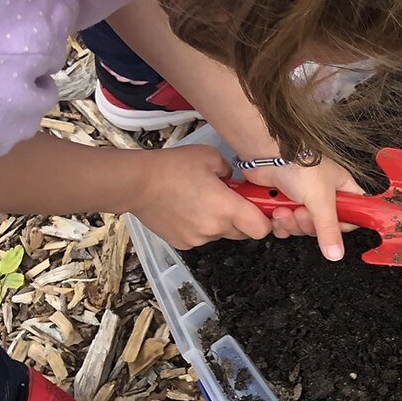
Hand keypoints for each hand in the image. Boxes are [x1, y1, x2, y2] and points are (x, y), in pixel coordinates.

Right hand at [130, 145, 273, 249]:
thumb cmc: (172, 167)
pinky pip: (200, 237)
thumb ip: (231, 170)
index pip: (262, 229)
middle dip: (241, 219)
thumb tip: (233, 179)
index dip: (265, 220)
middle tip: (228, 199)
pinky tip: (186, 209)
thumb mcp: (210, 157)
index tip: (261, 209)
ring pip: (220, 234)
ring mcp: (197, 239)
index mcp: (227, 209)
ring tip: (200, 200)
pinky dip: (199, 226)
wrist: (137, 183)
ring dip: (218, 222)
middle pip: (243, 233)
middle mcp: (214, 229)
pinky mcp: (182, 243)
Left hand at [241, 157, 363, 260]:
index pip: (351, 218)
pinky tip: (275, 210)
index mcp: (342, 189)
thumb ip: (329, 230)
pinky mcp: (283, 203)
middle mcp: (323, 196)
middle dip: (308, 225)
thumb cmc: (300, 163)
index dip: (342, 227)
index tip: (332, 228)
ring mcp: (302, 200)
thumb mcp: (321, 199)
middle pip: (322, 228)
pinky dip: (279, 222)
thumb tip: (336, 253)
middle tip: (301, 213)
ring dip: (291, 223)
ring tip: (284, 209)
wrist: (266, 154)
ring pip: (301, 228)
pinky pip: (285, 226)